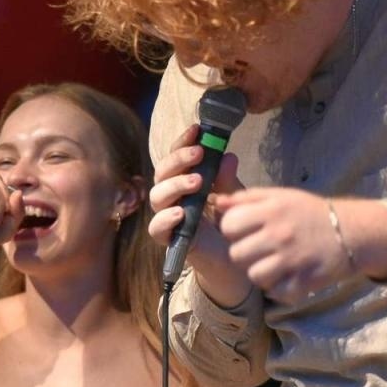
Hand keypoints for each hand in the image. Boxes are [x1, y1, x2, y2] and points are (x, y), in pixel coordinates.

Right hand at [148, 121, 247, 303]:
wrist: (230, 257)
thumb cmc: (226, 220)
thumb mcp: (230, 196)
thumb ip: (227, 178)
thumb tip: (229, 156)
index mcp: (182, 179)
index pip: (175, 156)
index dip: (182, 141)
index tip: (197, 129)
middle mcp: (171, 195)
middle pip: (162, 172)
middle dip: (178, 159)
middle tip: (199, 153)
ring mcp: (167, 216)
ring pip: (157, 196)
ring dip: (174, 185)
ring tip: (197, 182)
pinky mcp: (168, 239)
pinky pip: (156, 228)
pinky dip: (166, 219)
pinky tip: (181, 213)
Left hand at [217, 188, 356, 305]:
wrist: (352, 231)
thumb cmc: (309, 212)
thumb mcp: (280, 196)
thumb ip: (245, 198)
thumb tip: (216, 202)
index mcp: (271, 210)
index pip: (228, 225)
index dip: (233, 230)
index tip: (245, 231)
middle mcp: (280, 234)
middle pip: (236, 254)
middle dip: (245, 253)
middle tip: (260, 250)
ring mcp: (292, 260)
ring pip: (254, 276)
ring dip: (261, 273)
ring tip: (274, 264)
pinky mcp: (304, 281)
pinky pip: (276, 292)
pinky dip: (279, 288)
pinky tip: (288, 276)